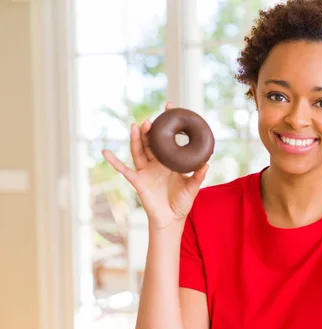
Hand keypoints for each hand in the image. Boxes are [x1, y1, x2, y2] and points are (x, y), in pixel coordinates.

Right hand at [102, 102, 208, 229]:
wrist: (171, 219)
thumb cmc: (182, 202)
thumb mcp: (192, 187)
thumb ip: (198, 176)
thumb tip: (207, 163)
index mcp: (169, 161)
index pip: (166, 140)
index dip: (167, 125)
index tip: (170, 108)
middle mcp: (156, 163)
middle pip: (150, 142)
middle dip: (149, 130)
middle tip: (151, 119)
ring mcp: (145, 171)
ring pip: (138, 150)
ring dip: (136, 139)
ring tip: (135, 125)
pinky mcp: (137, 181)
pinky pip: (123, 170)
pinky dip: (114, 161)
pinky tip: (105, 152)